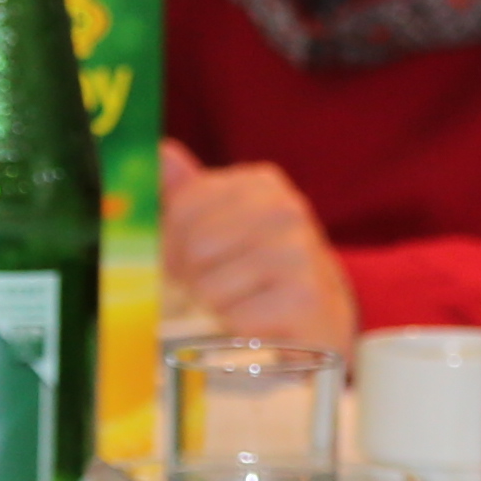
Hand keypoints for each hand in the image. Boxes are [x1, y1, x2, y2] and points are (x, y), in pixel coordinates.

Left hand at [158, 144, 357, 350]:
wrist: (320, 318)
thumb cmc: (258, 272)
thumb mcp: (223, 224)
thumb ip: (188, 192)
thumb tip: (160, 151)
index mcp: (259, 184)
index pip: (182, 207)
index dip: (172, 245)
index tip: (188, 262)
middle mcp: (285, 209)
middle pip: (195, 247)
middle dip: (191, 278)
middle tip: (209, 290)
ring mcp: (299, 251)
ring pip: (210, 287)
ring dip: (213, 307)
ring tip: (235, 305)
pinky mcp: (305, 296)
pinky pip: (235, 317)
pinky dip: (235, 330)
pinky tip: (255, 325)